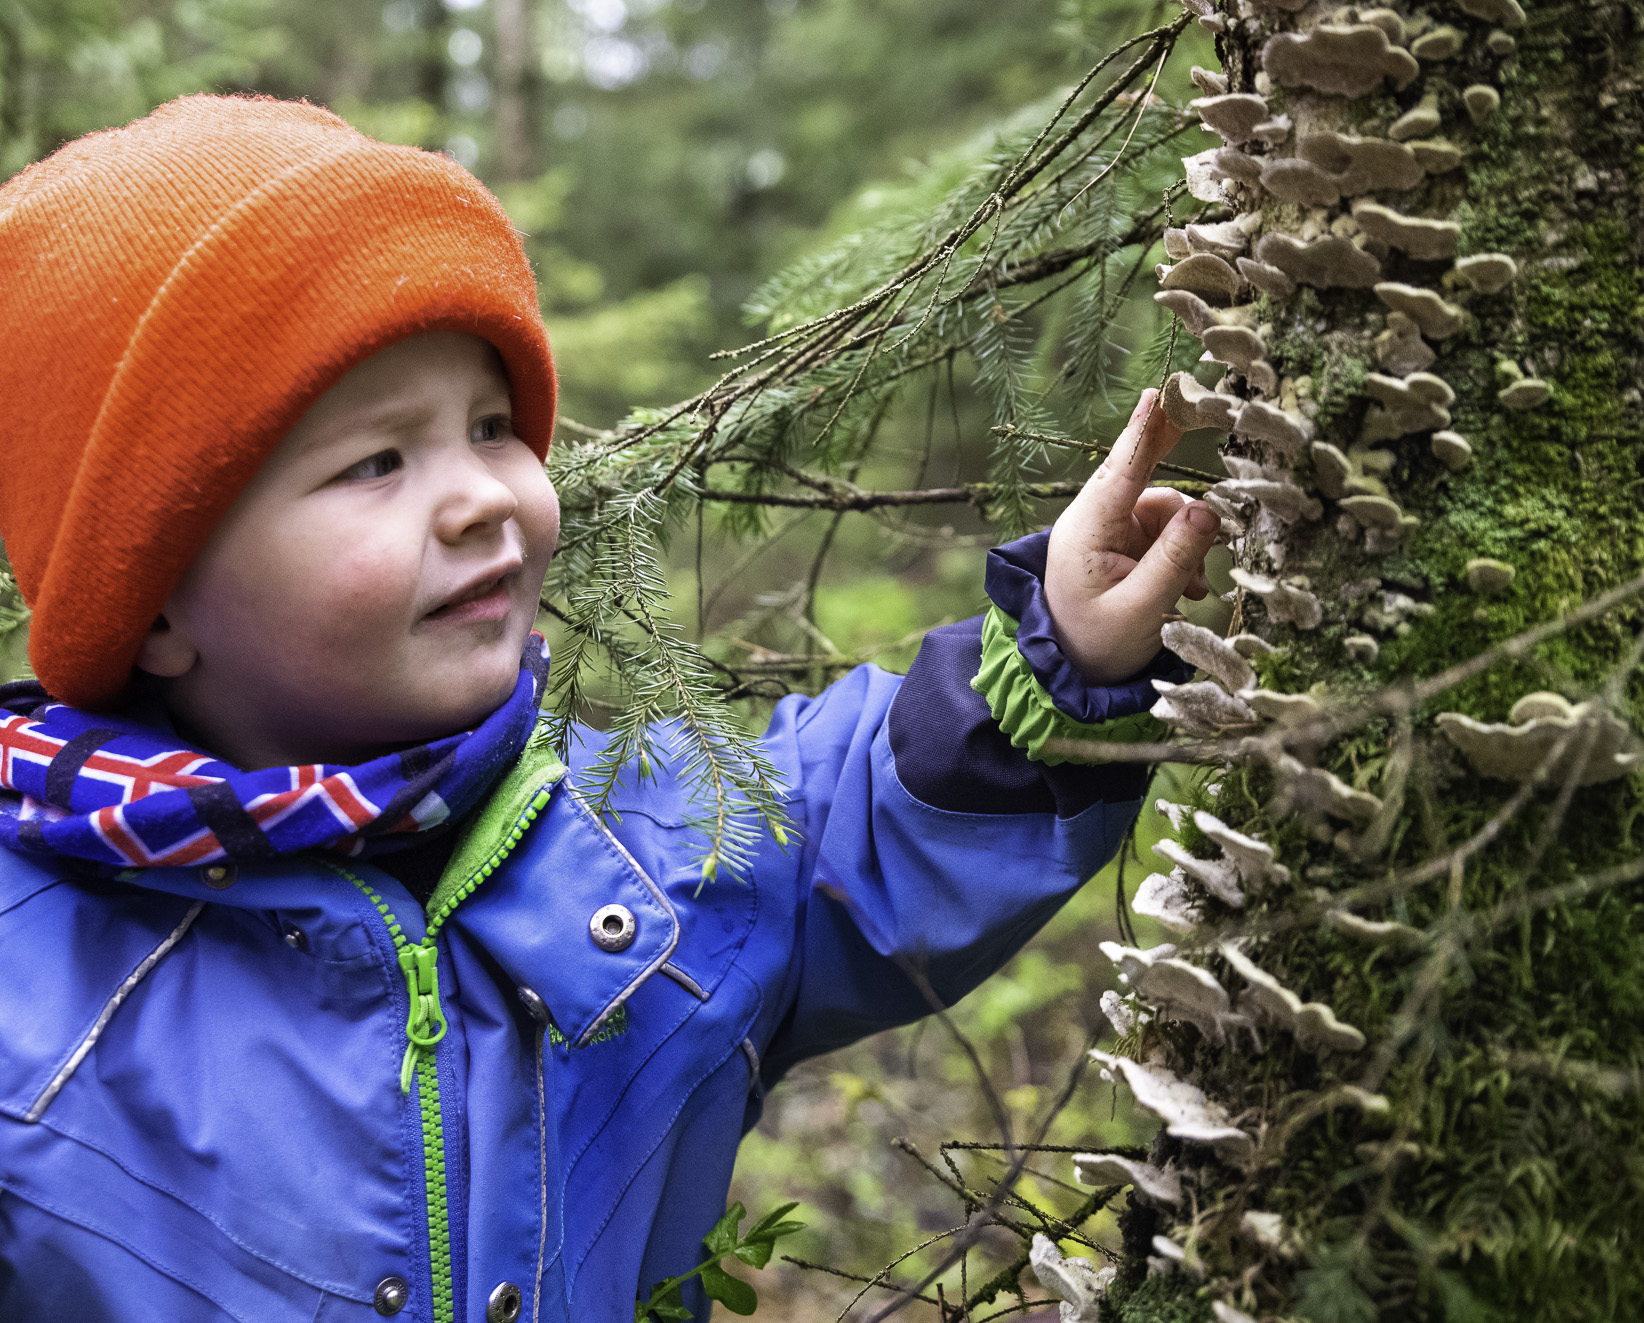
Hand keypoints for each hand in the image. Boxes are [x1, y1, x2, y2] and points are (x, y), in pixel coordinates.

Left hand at [1044, 389, 1220, 684]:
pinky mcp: (1126, 546)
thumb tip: (1210, 509)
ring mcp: (1112, 531)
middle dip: (1183, 497)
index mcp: (1086, 529)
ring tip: (1188, 589)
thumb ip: (1175, 559)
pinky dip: (1183, 557)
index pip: (1120, 469)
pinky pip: (1168, 534)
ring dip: (1188, 545)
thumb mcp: (1141, 609)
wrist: (1073, 675)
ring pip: (1169, 513)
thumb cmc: (1096, 645)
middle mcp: (1096, 521)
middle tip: (1208, 460)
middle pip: (1147, 481)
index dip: (1144, 430)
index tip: (1161, 391)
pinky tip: (1186, 591)